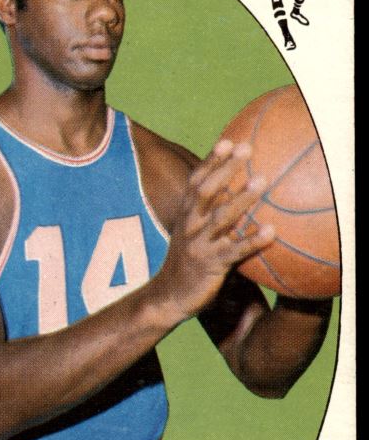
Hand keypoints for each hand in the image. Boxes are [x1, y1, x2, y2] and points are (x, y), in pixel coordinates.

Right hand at [153, 140, 273, 323]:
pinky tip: (271, 231)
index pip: (197, 182)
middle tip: (247, 149)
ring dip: (242, 198)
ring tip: (262, 182)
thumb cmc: (188, 262)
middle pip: (207, 191)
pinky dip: (252, 240)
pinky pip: (234, 251)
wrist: (168, 297)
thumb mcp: (192, 235)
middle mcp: (189, 225)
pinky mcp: (210, 265)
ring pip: (221, 218)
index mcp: (186, 215)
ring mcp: (199, 244)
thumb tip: (237, 196)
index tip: (228, 141)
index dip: (211, 161)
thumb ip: (210, 215)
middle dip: (226, 168)